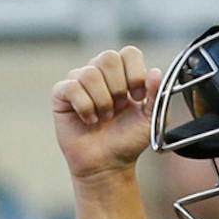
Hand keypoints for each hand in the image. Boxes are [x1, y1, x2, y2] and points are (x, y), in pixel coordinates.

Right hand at [51, 46, 154, 182]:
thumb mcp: (150, 119)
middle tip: (118, 108)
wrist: (107, 165)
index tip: (137, 97)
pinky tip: (89, 120)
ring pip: (90, 73)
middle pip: (108, 58)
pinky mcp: (61, 95)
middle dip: (117, 87)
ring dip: (101, 101)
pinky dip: (84, 106)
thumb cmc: (126, 141)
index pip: (128, 53)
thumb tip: (155, 72)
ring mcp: (79, 82)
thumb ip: (156, 94)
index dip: (135, 73)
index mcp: (122, 72)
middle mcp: (100, 72)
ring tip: (104, 118)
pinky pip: (71, 87)